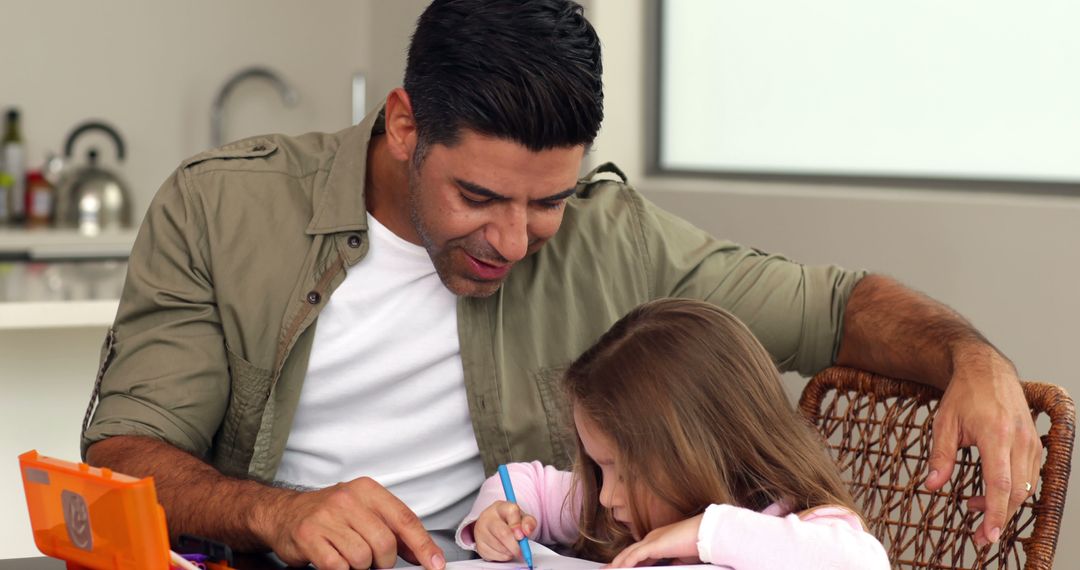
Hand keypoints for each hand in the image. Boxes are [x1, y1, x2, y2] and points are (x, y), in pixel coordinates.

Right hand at [252, 476, 444, 569]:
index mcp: (368, 490)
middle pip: (385, 543)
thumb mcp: (364, 513)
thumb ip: (393, 530)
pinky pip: (338, 566)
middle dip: (383, 560)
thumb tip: (422, 553)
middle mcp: (348, 499)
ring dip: (359, 565)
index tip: (434, 564)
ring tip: (348, 554)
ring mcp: (327, 517)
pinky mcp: (309, 536)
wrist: (284, 513)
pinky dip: (340, 569)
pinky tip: (334, 558)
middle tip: (372, 559)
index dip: (423, 545)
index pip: (405, 519)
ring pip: (362, 557)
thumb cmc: (330, 514)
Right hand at [473, 500, 537, 561]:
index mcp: (501, 507)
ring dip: (510, 552)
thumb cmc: (510, 521)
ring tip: (513, 548)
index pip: (511, 512)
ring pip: (499, 547)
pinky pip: (494, 555)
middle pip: (503, 533)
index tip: (522, 536)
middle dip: (515, 546)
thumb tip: (526, 530)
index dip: (518, 525)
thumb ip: (528, 522)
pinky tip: (504, 550)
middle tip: (522, 551)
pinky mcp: (479, 545)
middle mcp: (488, 517)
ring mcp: (480, 531)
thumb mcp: (522, 517)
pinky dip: (503, 557)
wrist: (493, 525)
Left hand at [606, 515, 702, 567]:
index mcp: (659, 540)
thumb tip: (669, 568)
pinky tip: (618, 568)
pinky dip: (626, 562)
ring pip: (629, 553)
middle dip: (617, 562)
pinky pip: (635, 555)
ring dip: (618, 563)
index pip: (639, 553)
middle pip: (630, 552)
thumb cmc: (698, 544)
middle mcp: (653, 538)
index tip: (620, 568)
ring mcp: (653, 539)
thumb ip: (672, 563)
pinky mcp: (654, 544)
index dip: (627, 560)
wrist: (706, 532)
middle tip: (607, 569)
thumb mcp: (682, 558)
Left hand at [925, 349, 1041, 546]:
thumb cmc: (962, 395)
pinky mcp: (1034, 443)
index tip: (987, 534)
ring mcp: (1030, 441)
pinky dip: (1012, 490)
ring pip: (1025, 486)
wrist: (986, 370)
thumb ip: (940, 457)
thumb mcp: (943, 424)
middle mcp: (1018, 439)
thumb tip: (931, 486)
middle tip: (979, 537)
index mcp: (995, 433)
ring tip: (972, 508)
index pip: (999, 482)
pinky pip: (1029, 476)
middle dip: (999, 518)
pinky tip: (989, 493)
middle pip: (1016, 491)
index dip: (994, 511)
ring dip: (1003, 504)